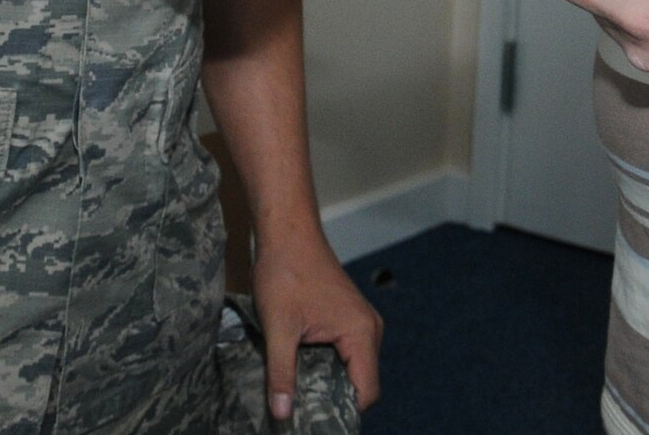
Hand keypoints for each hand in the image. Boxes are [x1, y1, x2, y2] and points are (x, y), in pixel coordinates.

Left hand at [251, 231, 383, 419]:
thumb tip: (282, 414)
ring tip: (300, 393)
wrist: (288, 233)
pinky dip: (329, 367)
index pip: (366, 392)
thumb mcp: (279, 328)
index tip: (315, 421)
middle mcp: (369, 328)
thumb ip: (282, 374)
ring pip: (353, 369)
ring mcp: (361, 322)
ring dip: (330, 383)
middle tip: (302, 411)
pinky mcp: (349, 318)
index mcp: (361, 332)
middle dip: (335, 400)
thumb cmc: (286, 272)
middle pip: (362, 383)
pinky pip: (347, 354)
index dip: (343, 412)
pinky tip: (303, 370)